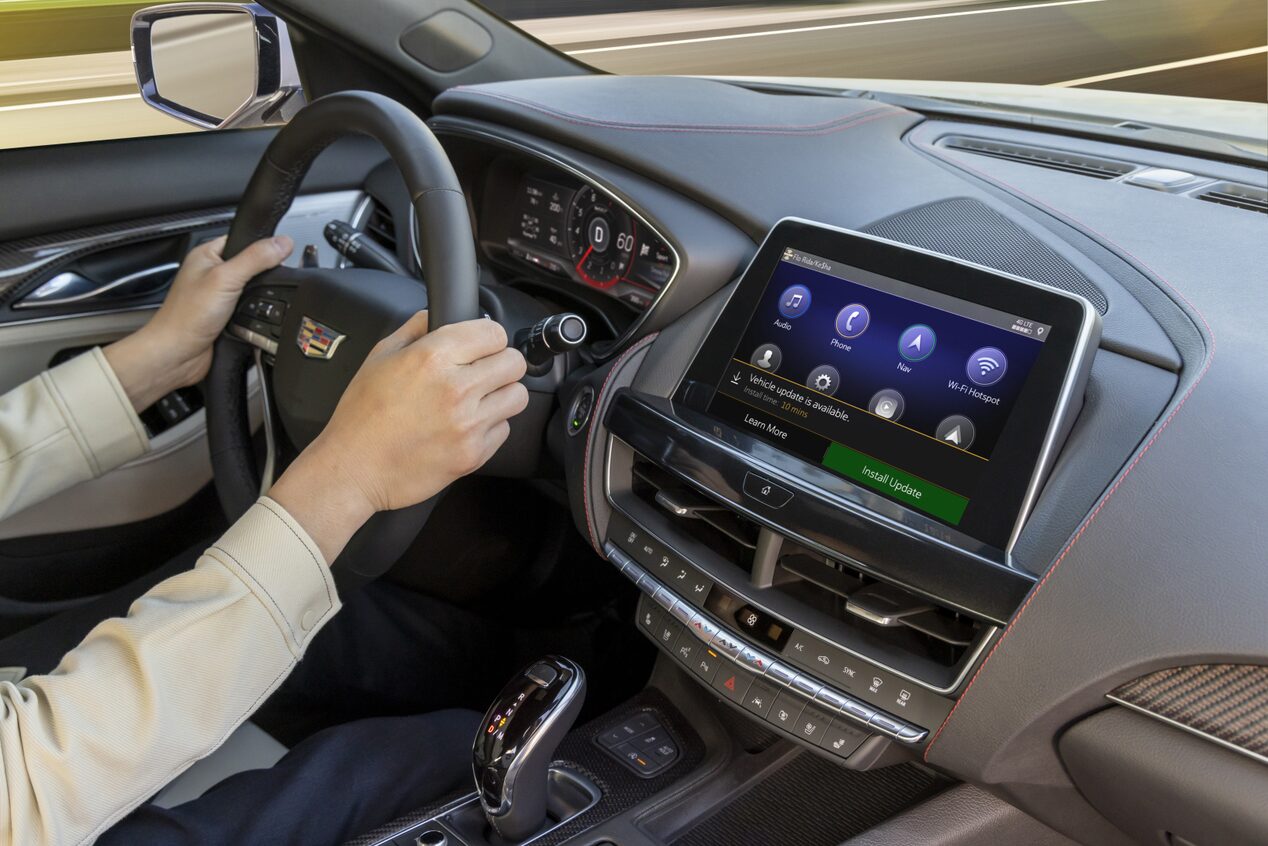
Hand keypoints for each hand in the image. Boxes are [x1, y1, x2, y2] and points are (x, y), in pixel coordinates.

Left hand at [104, 234, 292, 409]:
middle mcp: (211, 274)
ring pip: (252, 290)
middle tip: (267, 281)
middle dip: (263, 275)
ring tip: (256, 302)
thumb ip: (256, 259)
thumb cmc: (185, 317)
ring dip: (258, 298)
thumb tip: (282, 243)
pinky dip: (256, 315)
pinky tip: (253, 317)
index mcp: (206, 255)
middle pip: (251, 265)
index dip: (262, 245)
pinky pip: (250, 310)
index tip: (280, 253)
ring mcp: (218, 297)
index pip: (242, 239)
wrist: (177, 355)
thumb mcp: (226, 279)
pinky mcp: (225, 317)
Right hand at [269, 312, 528, 561]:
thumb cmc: (361, 415)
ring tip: (478, 400)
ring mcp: (469, 424)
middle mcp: (457, 388)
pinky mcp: (474, 454)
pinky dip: (490, 427)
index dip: (489, 338)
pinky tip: (465, 427)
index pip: (495, 333)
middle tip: (483, 373)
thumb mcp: (380, 357)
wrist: (354, 468)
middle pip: (515, 363)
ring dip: (501, 395)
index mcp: (433, 357)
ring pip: (517, 396)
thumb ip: (415, 329)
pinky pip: (504, 430)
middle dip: (501, 364)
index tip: (482, 346)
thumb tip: (438, 314)